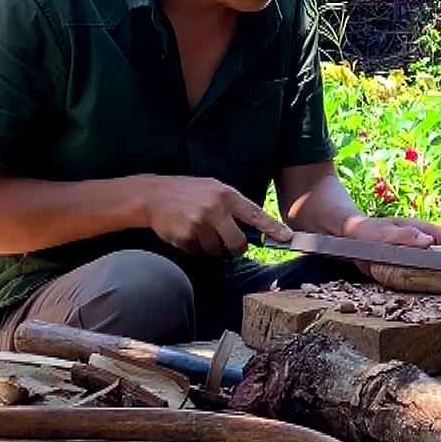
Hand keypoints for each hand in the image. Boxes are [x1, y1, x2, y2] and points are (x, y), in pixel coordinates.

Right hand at [145, 175, 290, 257]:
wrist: (153, 195)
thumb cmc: (187, 192)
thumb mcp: (213, 189)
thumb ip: (232, 206)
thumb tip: (253, 229)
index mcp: (226, 195)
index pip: (255, 215)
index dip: (272, 228)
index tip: (287, 237)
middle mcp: (216, 209)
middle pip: (238, 243)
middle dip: (235, 248)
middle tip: (228, 244)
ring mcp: (201, 223)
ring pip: (217, 251)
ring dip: (211, 247)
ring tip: (198, 230)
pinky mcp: (187, 236)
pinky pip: (199, 253)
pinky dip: (194, 248)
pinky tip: (186, 232)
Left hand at [342, 215, 440, 279]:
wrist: (353, 239)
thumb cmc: (368, 232)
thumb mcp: (383, 233)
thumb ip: (404, 236)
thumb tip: (428, 242)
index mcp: (425, 230)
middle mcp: (427, 243)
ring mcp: (422, 256)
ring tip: (439, 287)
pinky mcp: (414, 268)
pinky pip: (429, 276)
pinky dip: (432, 283)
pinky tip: (427, 289)